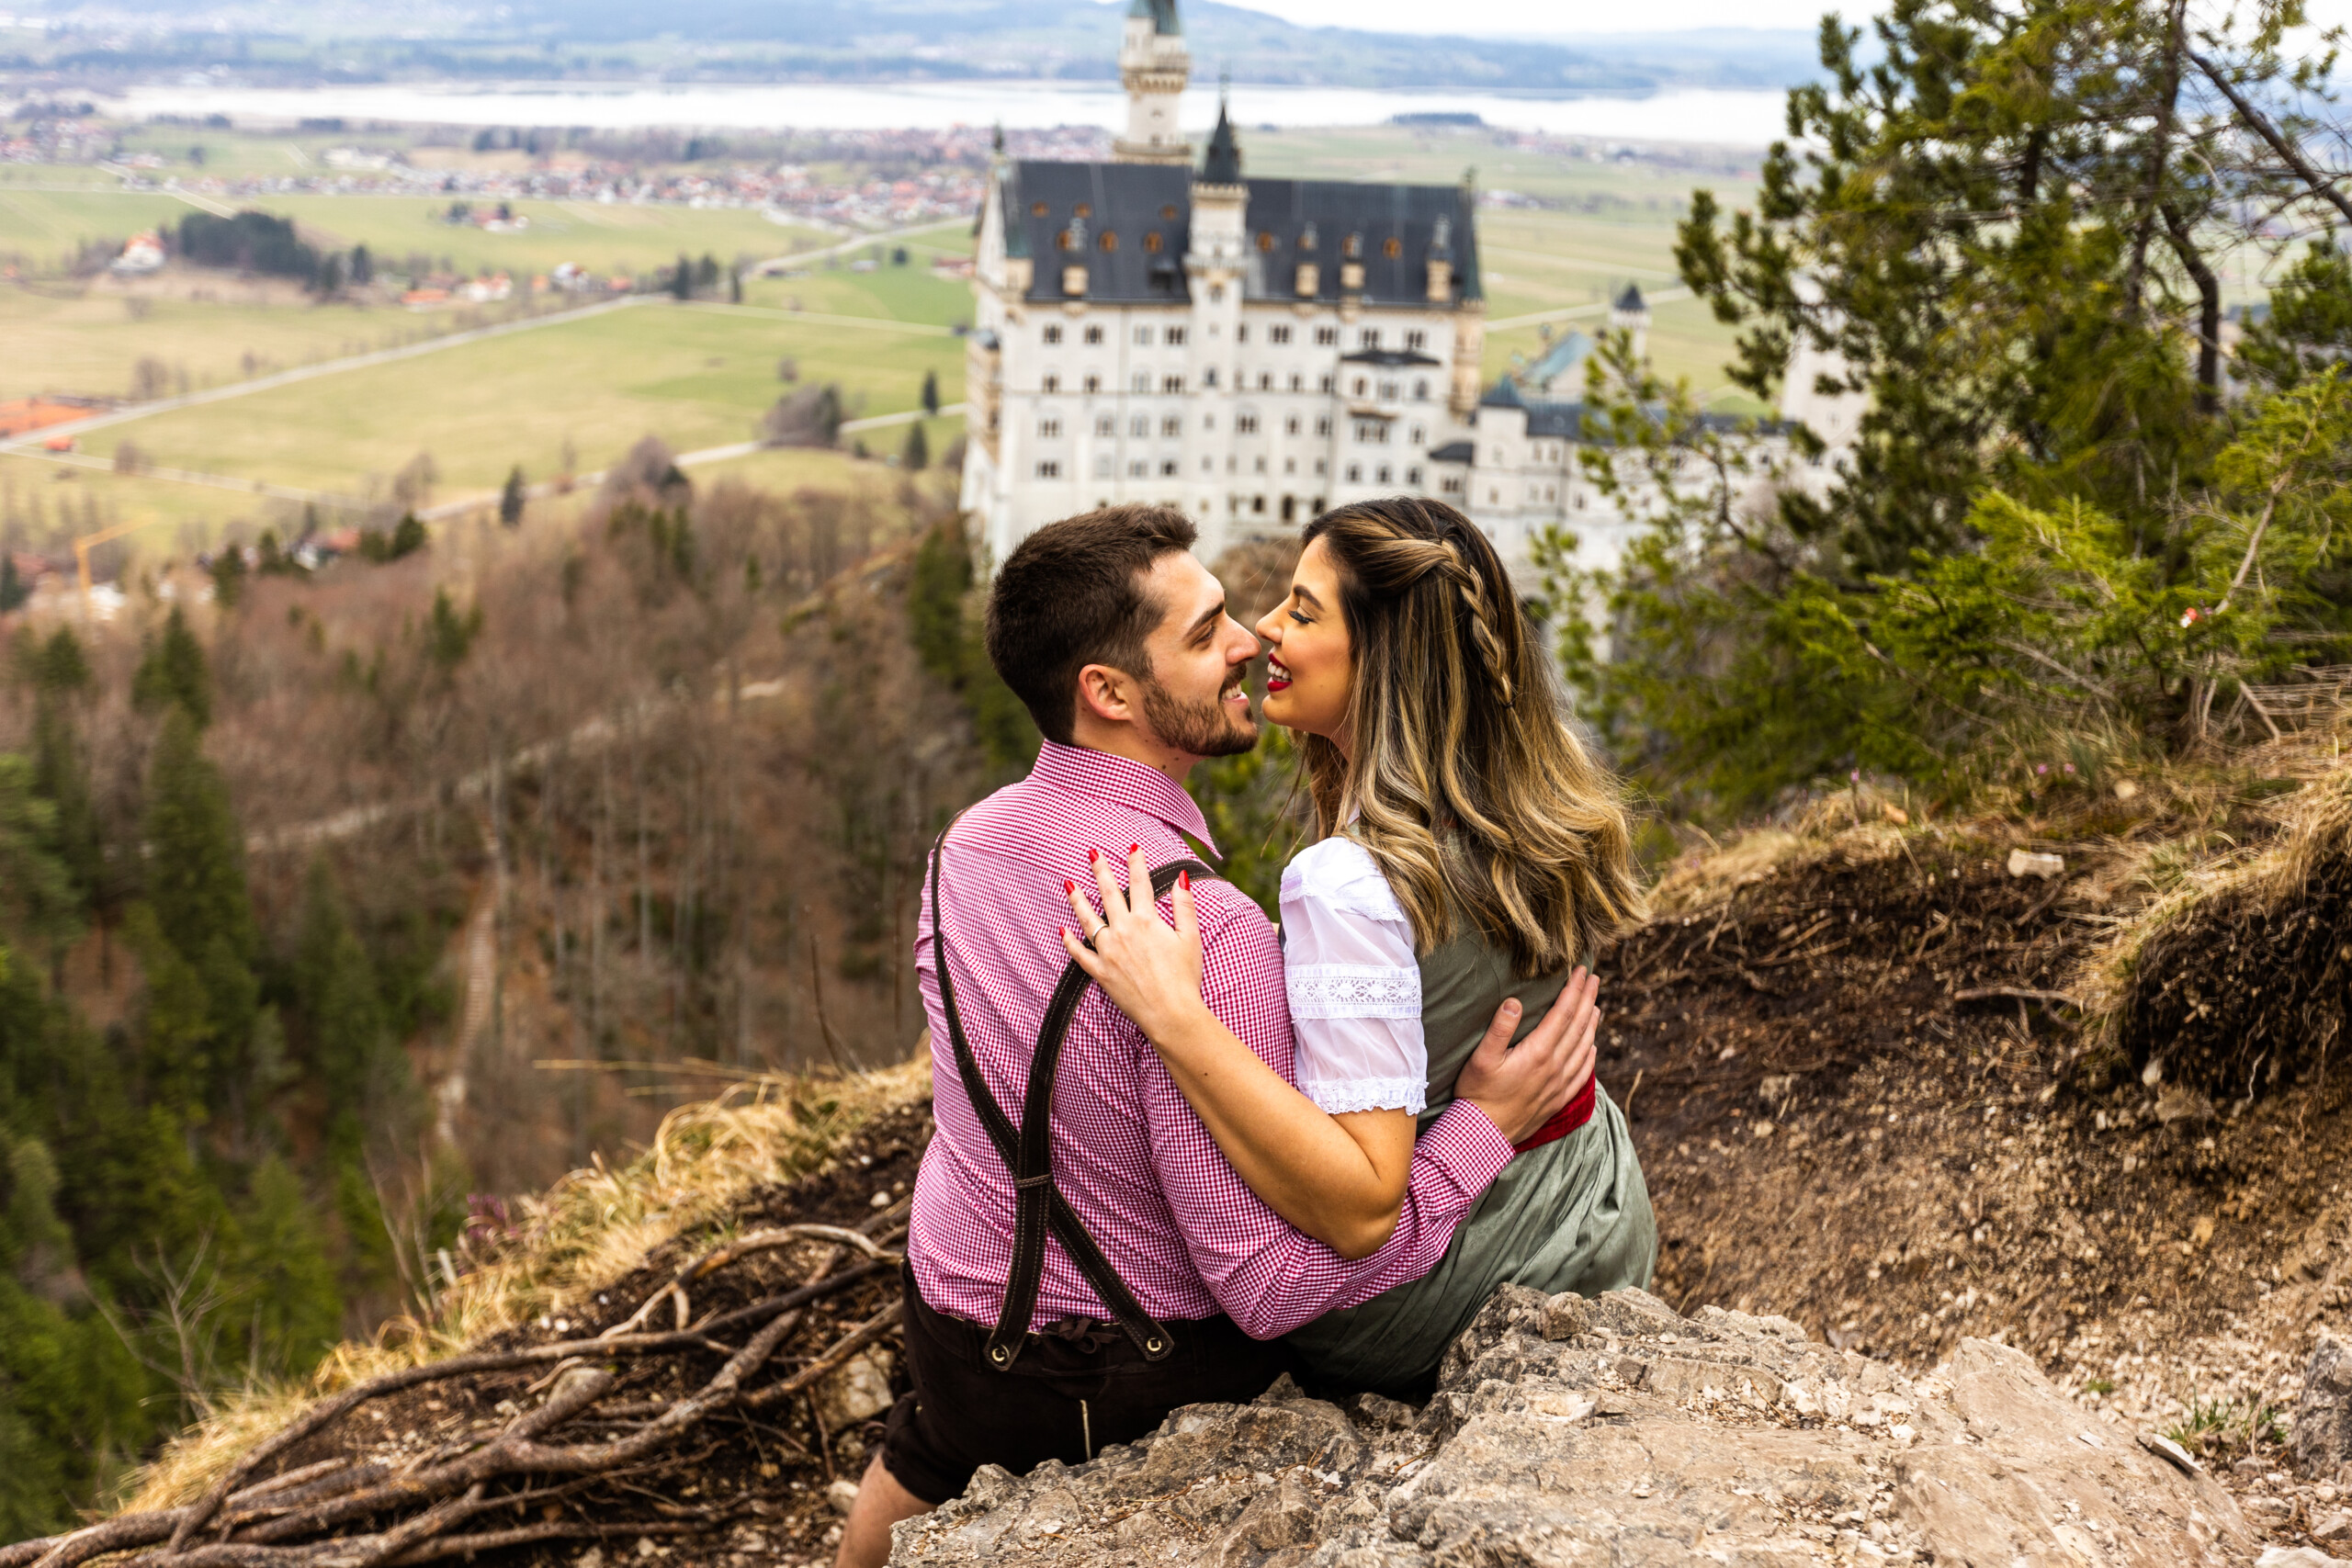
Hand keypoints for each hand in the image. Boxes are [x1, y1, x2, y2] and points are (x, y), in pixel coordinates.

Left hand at [1060, 844, 1208, 1042]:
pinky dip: (1070, 942)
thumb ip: (1184, 906)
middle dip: (1101, 871)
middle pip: (1109, 894)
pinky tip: (1061, 930)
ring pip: (1088, 919)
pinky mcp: (1101, 972)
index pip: (1140, 883)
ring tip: (1068, 884)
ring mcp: (1109, 951)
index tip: (1132, 847)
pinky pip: (1080, 954)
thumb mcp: (1191, 938)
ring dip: (1078, 900)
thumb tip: (1181, 878)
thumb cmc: (1184, 977)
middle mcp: (1124, 931)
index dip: (1136, 863)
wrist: (1171, 1012)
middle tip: (1092, 854)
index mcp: (1147, 920)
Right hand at [1454, 969, 1601, 1144]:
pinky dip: (1590, 1056)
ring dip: (1592, 1024)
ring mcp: (1559, 1084)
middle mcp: (1555, 1067)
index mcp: (1538, 1052)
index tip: (1581, 971)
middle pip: (1578, 1026)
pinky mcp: (1558, 1099)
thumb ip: (1500, 1029)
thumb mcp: (1481, 1058)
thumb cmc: (1477, 1094)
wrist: (1484, 1134)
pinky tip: (1592, 1047)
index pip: (1563, 1013)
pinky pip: (1582, 1074)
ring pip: (1584, 1048)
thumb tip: (1515, 1002)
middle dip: (1587, 1000)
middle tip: (1594, 979)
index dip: (1574, 990)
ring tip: (1596, 1006)